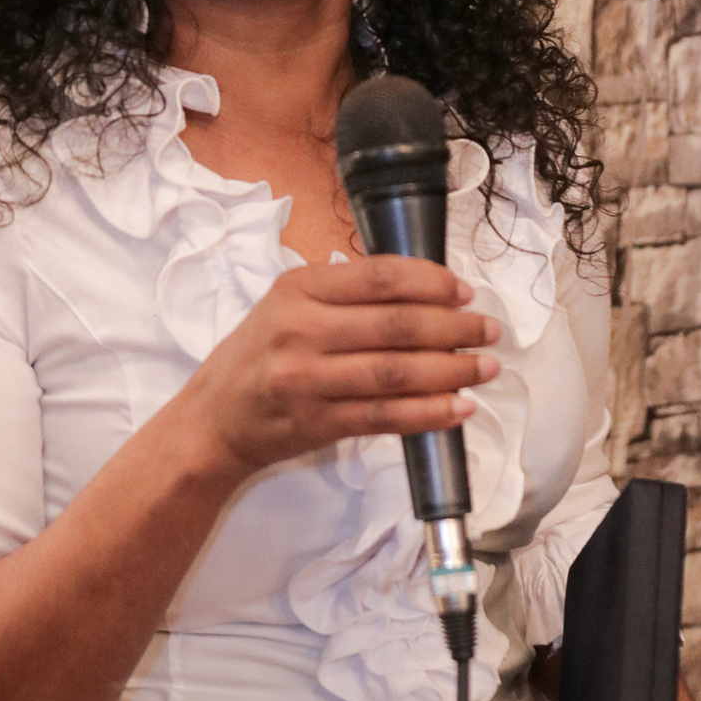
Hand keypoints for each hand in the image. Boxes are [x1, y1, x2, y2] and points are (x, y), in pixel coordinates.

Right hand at [182, 256, 499, 476]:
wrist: (213, 419)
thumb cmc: (258, 355)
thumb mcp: (287, 304)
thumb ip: (343, 293)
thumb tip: (425, 291)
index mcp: (297, 288)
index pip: (379, 277)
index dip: (431, 282)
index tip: (463, 291)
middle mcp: (301, 330)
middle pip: (395, 325)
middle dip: (453, 327)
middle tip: (488, 329)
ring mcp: (307, 380)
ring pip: (396, 373)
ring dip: (451, 369)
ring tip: (485, 367)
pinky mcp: (317, 423)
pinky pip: (385, 417)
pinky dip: (429, 412)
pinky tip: (459, 406)